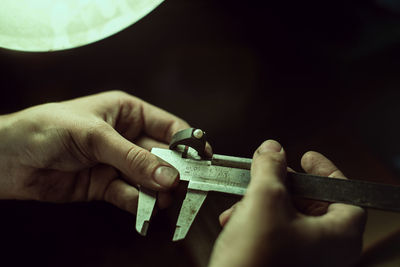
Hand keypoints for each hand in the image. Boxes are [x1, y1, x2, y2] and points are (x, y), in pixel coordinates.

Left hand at [0, 91, 196, 213]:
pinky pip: (130, 195)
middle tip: (186, 186)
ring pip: (148, 178)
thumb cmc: (46, 128)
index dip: (187, 142)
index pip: (167, 126)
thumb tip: (167, 174)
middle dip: (174, 171)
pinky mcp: (105, 185)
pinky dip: (139, 203)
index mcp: (127, 112)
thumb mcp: (95, 137)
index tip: (202, 159)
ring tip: (164, 199)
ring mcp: (116, 163)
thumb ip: (133, 158)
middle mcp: (126, 137)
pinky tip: (144, 207)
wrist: (9, 159)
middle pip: (162, 156)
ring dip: (158, 190)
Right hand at [209, 140, 365, 266]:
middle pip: (312, 201)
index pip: (345, 193)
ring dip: (262, 201)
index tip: (307, 158)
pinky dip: (256, 218)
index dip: (325, 171)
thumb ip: (270, 168)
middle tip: (270, 173)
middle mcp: (326, 250)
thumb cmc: (257, 261)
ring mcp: (305, 258)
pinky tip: (236, 217)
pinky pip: (275, 230)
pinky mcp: (282, 261)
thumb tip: (271, 151)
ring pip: (288, 215)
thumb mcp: (264, 199)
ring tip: (243, 199)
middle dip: (283, 185)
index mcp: (339, 236)